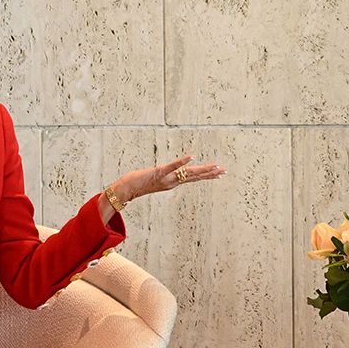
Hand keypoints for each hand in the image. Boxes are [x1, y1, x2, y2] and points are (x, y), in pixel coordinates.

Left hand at [111, 155, 225, 201]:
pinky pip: (173, 167)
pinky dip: (182, 162)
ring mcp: (166, 178)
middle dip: (210, 173)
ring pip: (188, 174)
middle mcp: (172, 182)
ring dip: (203, 170)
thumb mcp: (152, 181)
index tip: (219, 173)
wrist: (124, 190)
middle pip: (195, 176)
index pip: (193, 178)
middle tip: (224, 171)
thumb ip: (160, 178)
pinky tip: (192, 157)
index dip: (206, 176)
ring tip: (216, 167)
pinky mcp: (158, 173)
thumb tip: (165, 175)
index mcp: (172, 183)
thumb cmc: (135, 184)